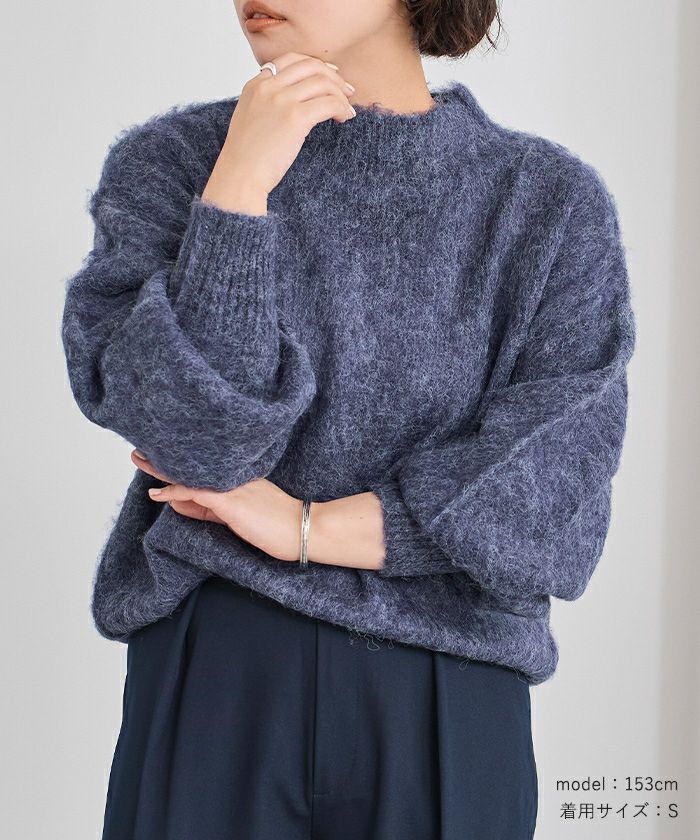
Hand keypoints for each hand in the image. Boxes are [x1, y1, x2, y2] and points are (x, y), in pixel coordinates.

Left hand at [131, 449, 387, 570]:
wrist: (304, 530)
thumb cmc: (281, 527)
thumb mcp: (240, 518)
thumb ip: (210, 511)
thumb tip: (181, 505)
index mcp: (239, 480)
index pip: (203, 473)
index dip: (180, 466)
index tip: (161, 459)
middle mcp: (233, 478)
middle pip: (193, 466)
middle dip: (165, 459)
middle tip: (141, 449)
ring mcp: (231, 487)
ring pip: (190, 474)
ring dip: (162, 469)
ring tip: (140, 459)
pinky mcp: (229, 501)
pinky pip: (194, 492)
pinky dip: (174, 492)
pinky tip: (158, 492)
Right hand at [201, 51, 355, 212]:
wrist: (240, 176)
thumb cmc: (246, 158)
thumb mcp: (250, 119)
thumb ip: (266, 103)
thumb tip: (294, 102)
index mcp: (255, 85)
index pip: (291, 60)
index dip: (315, 65)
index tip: (330, 76)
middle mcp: (268, 87)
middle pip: (311, 66)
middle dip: (334, 77)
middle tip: (347, 92)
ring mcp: (281, 100)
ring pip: (323, 83)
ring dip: (340, 96)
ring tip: (347, 111)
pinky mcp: (295, 117)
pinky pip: (328, 103)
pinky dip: (341, 109)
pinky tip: (343, 119)